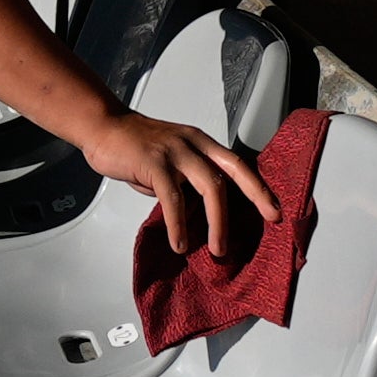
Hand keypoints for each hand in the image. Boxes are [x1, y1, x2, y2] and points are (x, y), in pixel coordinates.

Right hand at [84, 109, 269, 255]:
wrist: (103, 127)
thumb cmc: (134, 146)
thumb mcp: (168, 162)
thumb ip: (184, 182)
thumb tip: (195, 211)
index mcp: (200, 142)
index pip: (237, 163)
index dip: (258, 186)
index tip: (274, 208)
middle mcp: (193, 143)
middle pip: (232, 172)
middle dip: (255, 197)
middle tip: (269, 219)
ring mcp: (175, 151)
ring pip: (209, 186)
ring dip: (218, 221)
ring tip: (218, 249)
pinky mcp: (154, 163)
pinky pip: (173, 198)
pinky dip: (178, 224)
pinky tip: (180, 242)